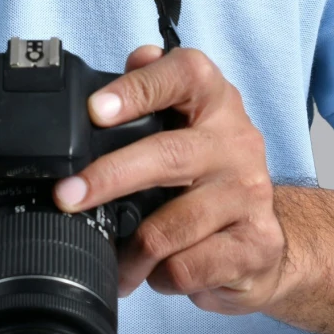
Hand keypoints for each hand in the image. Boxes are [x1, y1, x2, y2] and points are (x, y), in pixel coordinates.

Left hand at [54, 45, 287, 313]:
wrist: (266, 241)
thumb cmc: (210, 177)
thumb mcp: (184, 126)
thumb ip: (154, 92)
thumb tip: (136, 56)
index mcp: (214, 100)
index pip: (181, 76)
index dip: (136, 90)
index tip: (95, 111)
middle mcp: (237, 140)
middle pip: (168, 155)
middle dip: (109, 178)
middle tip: (67, 197)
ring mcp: (250, 193)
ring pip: (172, 225)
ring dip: (131, 250)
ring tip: (113, 261)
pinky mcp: (255, 244)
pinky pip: (188, 266)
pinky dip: (161, 277)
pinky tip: (159, 273)